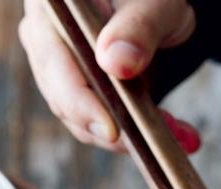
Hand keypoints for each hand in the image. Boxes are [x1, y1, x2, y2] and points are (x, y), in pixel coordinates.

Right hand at [19, 0, 201, 152]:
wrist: (156, 9)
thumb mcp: (155, 4)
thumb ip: (137, 27)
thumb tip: (115, 62)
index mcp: (50, 6)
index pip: (54, 61)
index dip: (79, 101)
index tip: (112, 129)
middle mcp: (42, 36)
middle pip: (63, 96)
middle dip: (109, 128)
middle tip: (151, 142)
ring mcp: (54, 67)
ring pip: (79, 118)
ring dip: (127, 135)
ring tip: (178, 135)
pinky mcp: (74, 91)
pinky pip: (95, 122)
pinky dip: (132, 133)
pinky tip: (174, 133)